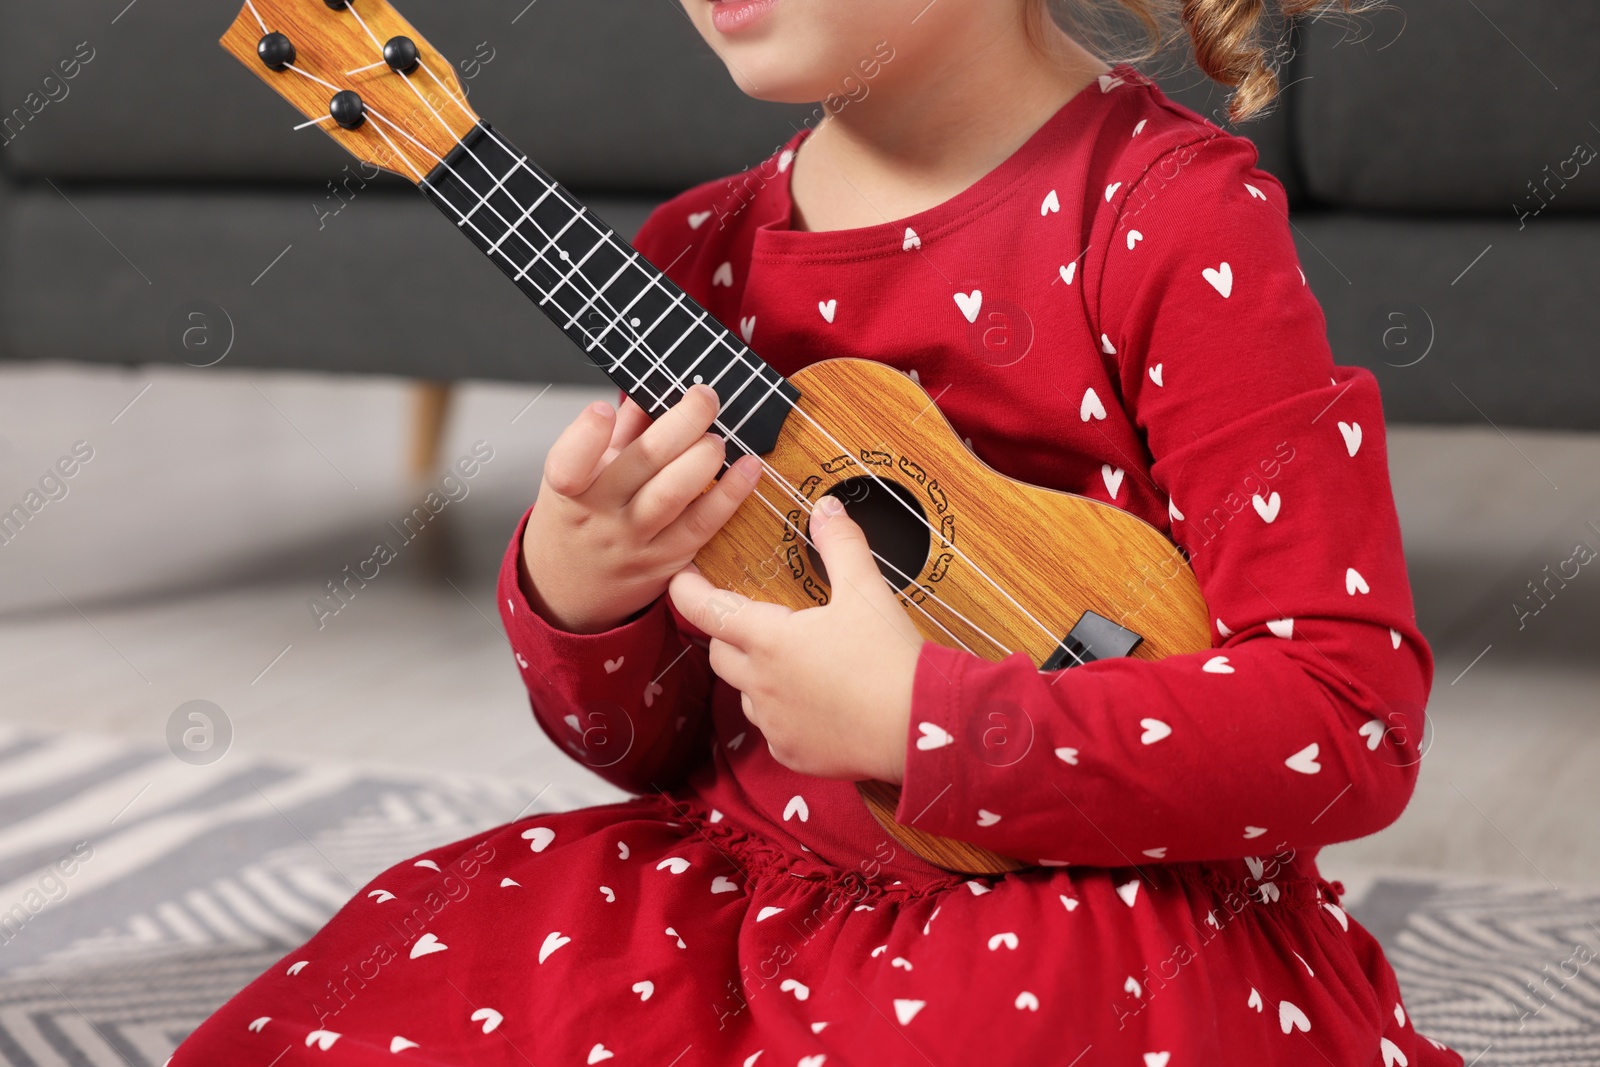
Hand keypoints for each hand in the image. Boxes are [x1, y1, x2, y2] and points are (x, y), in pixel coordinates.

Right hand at [521, 384, 763, 633]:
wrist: (571, 593)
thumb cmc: (578, 522)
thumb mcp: (580, 477)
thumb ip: (615, 435)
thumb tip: (651, 391)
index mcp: (568, 491)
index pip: (567, 464)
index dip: (586, 435)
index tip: (602, 409)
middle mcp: (600, 517)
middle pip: (641, 464)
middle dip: (681, 422)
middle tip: (705, 396)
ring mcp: (635, 542)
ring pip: (673, 494)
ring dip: (705, 457)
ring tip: (719, 435)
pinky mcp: (668, 562)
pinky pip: (704, 525)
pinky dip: (731, 494)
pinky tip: (748, 468)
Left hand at [667, 493, 926, 783]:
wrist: (921, 729)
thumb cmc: (891, 660)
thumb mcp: (867, 592)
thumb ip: (840, 545)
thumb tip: (825, 508)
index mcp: (769, 640)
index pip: (706, 611)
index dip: (687, 592)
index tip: (682, 578)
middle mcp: (760, 685)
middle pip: (720, 653)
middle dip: (729, 634)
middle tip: (756, 619)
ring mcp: (774, 724)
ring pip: (746, 693)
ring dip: (758, 675)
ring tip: (798, 662)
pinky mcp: (792, 754)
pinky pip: (773, 729)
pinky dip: (785, 712)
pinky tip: (817, 702)